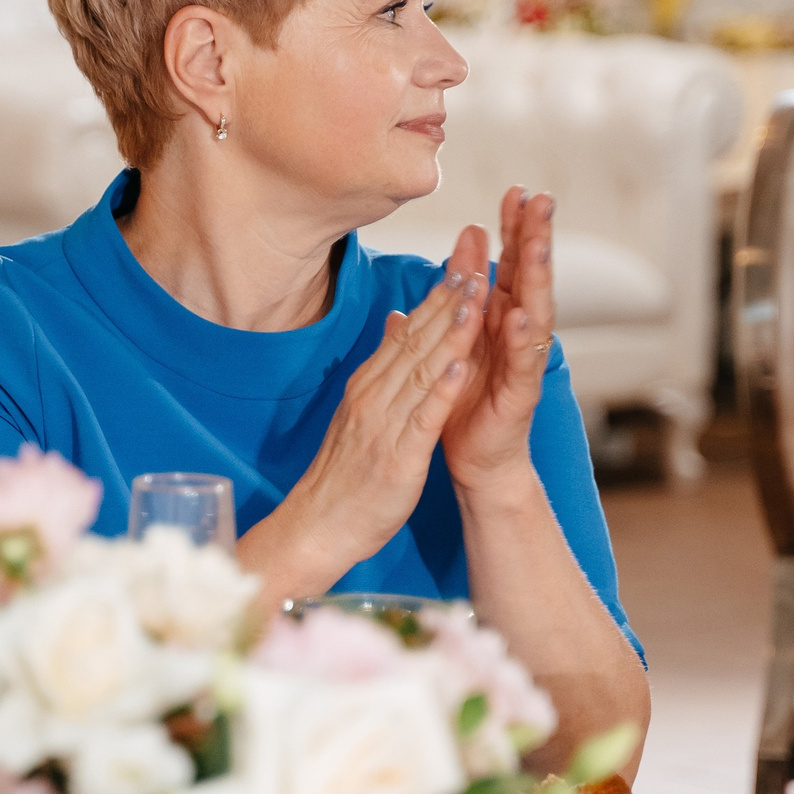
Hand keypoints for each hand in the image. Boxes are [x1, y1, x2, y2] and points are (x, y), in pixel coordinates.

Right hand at [266, 252, 486, 577]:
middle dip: (448, 305)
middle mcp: (373, 398)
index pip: (405, 335)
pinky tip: (462, 367)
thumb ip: (381, 371)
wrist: (317, 527)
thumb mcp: (360, 415)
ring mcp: (384, 426)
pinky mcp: (397, 458)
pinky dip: (442, 392)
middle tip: (476, 266)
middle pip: (415, 343)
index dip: (435, 301)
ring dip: (450, 335)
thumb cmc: (344, 477)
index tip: (461, 268)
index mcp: (367, 387)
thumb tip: (395, 325)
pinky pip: (422, 419)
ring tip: (476, 302)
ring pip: (421, 372)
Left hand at [443, 186, 555, 499]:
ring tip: (539, 242)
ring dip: (537, 277)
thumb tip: (453, 261)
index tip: (514, 190)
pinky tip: (522, 314)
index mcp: (498, 319)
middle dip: (536, 237)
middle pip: (529, 276)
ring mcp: (523, 362)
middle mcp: (517, 334)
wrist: (474, 459)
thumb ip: (456, 302)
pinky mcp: (521, 392)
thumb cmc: (465, 400)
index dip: (512, 229)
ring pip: (535, 310)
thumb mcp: (454, 341)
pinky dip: (522, 338)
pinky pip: (523, 362)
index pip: (508, 264)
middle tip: (541, 197)